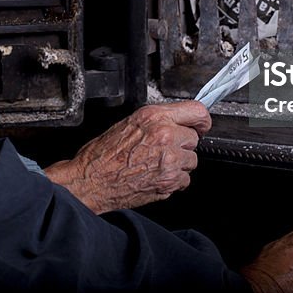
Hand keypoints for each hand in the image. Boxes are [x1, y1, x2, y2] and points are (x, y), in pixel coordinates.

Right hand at [44, 101, 210, 213]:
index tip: (202, 125)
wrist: (91, 181)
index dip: (202, 120)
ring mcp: (169, 160)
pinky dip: (173, 180)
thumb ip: (157, 120)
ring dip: (179, 163)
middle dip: (182, 144)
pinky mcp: (169, 181)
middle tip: (162, 149)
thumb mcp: (129, 123)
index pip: (197, 111)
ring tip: (155, 163)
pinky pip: (185, 179)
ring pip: (191, 160)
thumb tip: (177, 121)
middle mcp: (165, 136)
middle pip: (194, 138)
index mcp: (154, 117)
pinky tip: (155, 175)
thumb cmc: (103, 154)